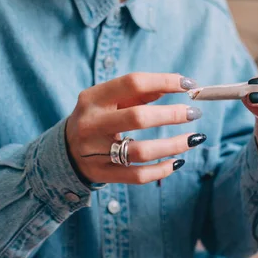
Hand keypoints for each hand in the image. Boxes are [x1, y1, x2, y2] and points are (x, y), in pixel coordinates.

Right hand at [66, 73, 205, 184]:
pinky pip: (138, 175)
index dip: (164, 81)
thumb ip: (137, 92)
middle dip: (172, 115)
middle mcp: (92, 123)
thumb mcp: (107, 100)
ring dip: (173, 145)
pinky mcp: (103, 174)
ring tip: (194, 138)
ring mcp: (95, 152)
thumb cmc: (96, 118)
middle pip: (138, 118)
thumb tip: (174, 85)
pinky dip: (161, 170)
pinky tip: (177, 162)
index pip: (132, 83)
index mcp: (93, 98)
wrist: (63, 151)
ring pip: (141, 151)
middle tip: (194, 113)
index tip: (188, 84)